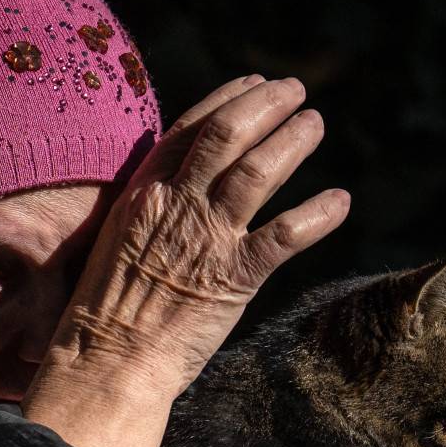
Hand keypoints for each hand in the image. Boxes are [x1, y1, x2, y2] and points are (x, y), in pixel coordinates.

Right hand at [21, 75, 349, 446]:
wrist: (106, 363)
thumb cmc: (105, 314)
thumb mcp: (115, 242)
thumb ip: (148, 212)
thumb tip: (176, 194)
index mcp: (143, 193)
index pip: (191, 128)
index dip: (227, 99)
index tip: (255, 84)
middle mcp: (176, 205)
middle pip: (228, 134)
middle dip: (267, 105)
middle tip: (295, 92)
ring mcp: (207, 239)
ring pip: (259, 171)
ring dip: (293, 142)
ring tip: (314, 124)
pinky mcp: (235, 277)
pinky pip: (287, 233)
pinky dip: (318, 214)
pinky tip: (340, 202)